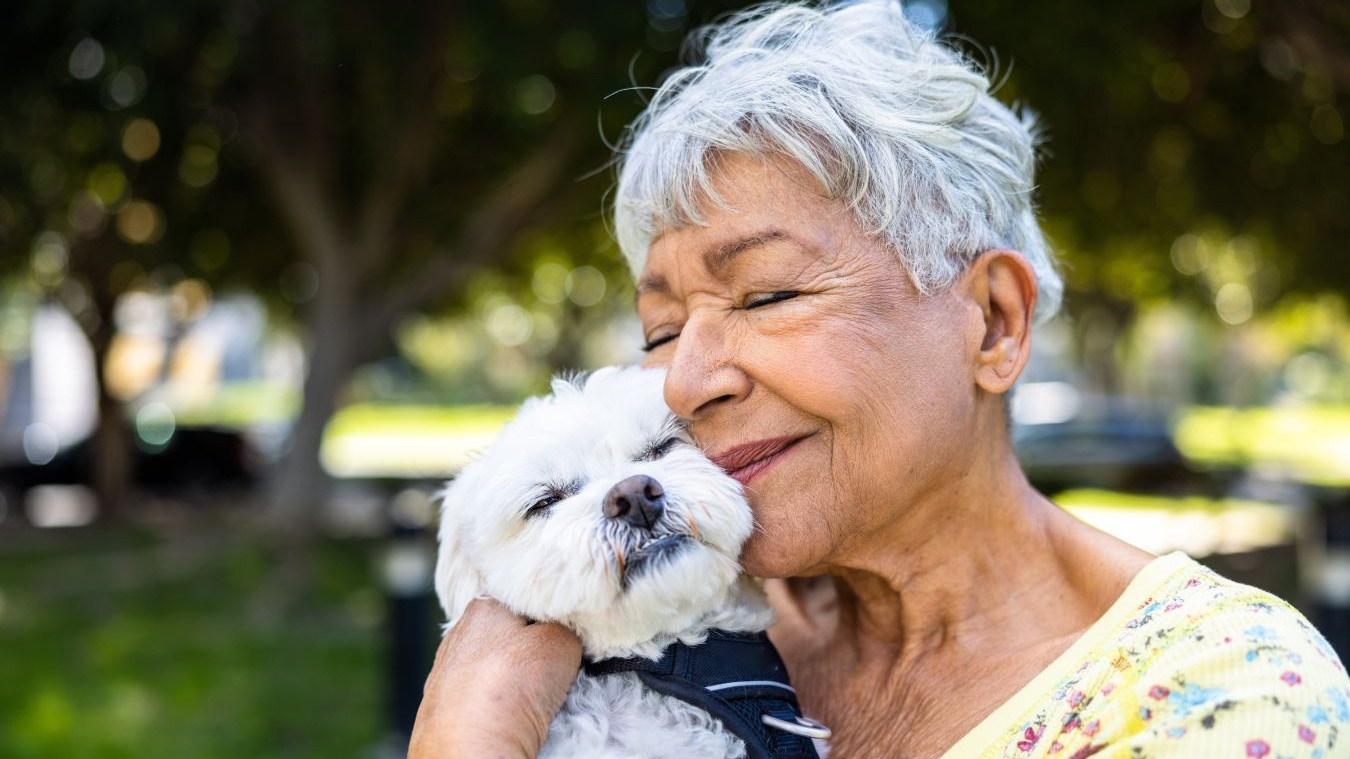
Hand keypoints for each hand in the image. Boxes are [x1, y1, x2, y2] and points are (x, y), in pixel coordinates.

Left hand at [409, 597, 581, 758]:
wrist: (470, 750)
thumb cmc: (509, 690)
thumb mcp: (560, 642)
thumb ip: (565, 627)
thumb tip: (564, 635)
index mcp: (483, 607)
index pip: (525, 600)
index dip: (550, 618)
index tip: (565, 638)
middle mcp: (458, 635)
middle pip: (510, 635)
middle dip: (531, 649)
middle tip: (552, 669)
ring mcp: (446, 673)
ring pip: (495, 668)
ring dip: (514, 679)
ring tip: (531, 698)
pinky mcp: (443, 708)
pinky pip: (482, 697)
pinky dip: (497, 704)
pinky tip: (509, 715)